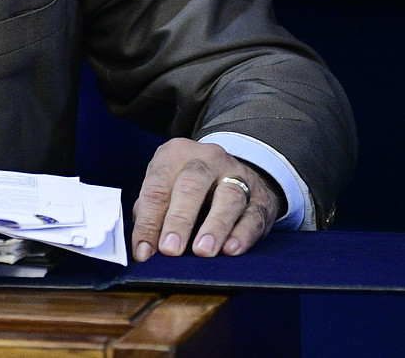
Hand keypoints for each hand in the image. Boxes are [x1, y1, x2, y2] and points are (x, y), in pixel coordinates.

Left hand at [130, 138, 283, 260]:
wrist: (236, 171)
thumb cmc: (190, 186)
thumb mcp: (167, 186)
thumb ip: (152, 211)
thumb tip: (143, 247)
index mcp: (176, 154)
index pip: (157, 187)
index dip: (148, 221)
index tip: (143, 251)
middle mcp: (207, 159)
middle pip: (191, 185)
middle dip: (179, 220)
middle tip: (170, 249)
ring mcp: (237, 175)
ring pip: (228, 197)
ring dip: (214, 226)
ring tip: (202, 251)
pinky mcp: (261, 198)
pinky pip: (254, 214)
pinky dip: (243, 234)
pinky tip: (232, 250)